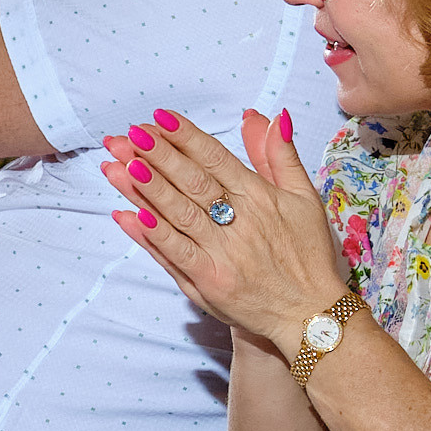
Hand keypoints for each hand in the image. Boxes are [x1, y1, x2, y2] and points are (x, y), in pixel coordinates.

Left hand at [100, 107, 346, 344]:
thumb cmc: (307, 254)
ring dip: (145, 188)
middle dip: (157, 155)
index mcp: (261, 198)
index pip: (216, 158)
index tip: (159, 117)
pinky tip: (129, 214)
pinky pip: (175, 253)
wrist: (311, 315)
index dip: (186, 136)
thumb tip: (270, 116)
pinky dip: (152, 234)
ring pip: (178, 214)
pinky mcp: (210, 282)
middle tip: (128, 134)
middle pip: (192, 182)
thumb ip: (280, 155)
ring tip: (119, 164)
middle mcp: (241, 223)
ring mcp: (223, 254)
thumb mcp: (304, 198)